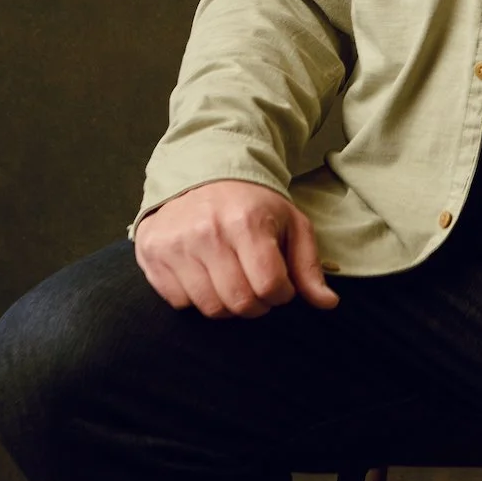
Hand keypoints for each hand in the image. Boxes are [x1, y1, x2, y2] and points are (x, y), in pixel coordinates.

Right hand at [133, 179, 339, 317]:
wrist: (202, 173)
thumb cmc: (252, 203)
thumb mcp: (290, 224)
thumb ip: (308, 266)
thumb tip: (329, 304)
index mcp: (246, 223)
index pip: (270, 287)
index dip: (281, 294)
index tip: (279, 283)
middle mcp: (206, 233)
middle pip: (239, 303)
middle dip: (256, 304)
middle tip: (256, 286)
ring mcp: (175, 244)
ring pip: (209, 308)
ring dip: (227, 304)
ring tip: (232, 279)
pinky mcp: (152, 254)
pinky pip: (179, 302)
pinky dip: (196, 297)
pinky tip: (204, 274)